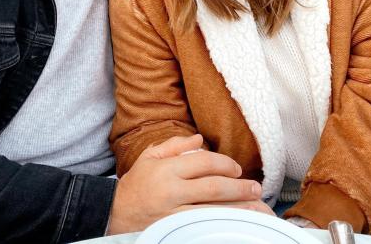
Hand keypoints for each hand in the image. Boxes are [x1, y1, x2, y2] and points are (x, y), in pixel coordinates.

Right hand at [107, 134, 271, 234]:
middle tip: (256, 188)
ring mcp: (174, 214)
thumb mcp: (149, 158)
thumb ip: (175, 145)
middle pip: (214, 188)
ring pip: (214, 211)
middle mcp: (172, 191)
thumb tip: (200, 138)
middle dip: (239, 188)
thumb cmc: (135, 184)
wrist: (113, 214)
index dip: (224, 164)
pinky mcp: (175, 231)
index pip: (203, 162)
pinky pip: (204, 227)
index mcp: (167, 169)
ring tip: (258, 207)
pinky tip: (237, 224)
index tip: (236, 168)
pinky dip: (223, 225)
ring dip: (239, 209)